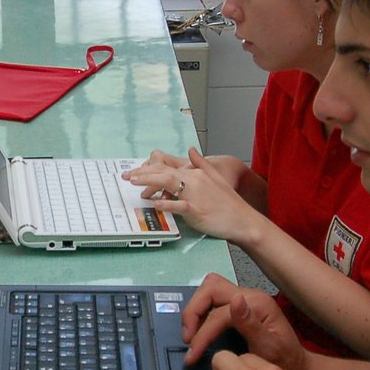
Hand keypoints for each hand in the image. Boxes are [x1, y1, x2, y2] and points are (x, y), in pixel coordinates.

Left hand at [126, 150, 259, 243]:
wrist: (243, 220)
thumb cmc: (229, 203)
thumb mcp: (216, 177)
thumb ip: (201, 163)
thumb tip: (190, 150)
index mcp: (196, 173)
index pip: (167, 167)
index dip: (149, 168)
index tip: (134, 172)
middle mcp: (194, 181)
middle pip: (164, 172)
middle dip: (143, 173)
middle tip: (126, 176)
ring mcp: (196, 195)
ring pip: (169, 184)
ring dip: (149, 182)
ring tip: (134, 183)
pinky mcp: (197, 210)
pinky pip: (180, 205)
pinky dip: (167, 203)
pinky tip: (155, 202)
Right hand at [182, 272, 306, 369]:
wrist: (297, 368)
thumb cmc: (284, 363)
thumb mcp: (269, 348)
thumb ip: (251, 325)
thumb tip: (235, 300)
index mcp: (258, 304)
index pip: (218, 313)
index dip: (202, 334)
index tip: (192, 355)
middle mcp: (250, 295)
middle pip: (210, 288)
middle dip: (193, 311)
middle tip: (187, 338)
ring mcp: (244, 299)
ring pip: (209, 290)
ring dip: (196, 310)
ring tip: (190, 335)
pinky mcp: (239, 307)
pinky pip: (213, 300)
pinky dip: (201, 312)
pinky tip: (199, 331)